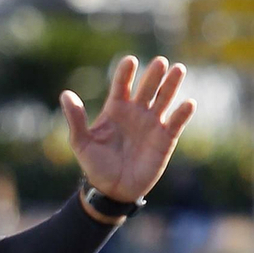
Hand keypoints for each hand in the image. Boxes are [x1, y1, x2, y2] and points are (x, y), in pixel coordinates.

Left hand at [60, 55, 195, 204]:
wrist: (113, 191)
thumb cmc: (96, 166)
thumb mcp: (81, 143)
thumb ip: (76, 119)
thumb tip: (65, 94)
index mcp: (116, 108)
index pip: (122, 84)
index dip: (126, 72)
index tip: (130, 61)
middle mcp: (136, 111)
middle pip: (147, 87)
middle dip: (153, 74)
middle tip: (160, 61)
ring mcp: (152, 123)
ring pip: (164, 99)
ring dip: (171, 84)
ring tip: (178, 69)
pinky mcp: (166, 138)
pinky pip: (176, 122)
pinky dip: (183, 113)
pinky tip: (189, 103)